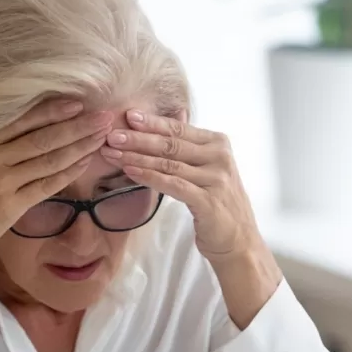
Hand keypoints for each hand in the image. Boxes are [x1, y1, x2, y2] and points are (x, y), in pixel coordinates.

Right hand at [0, 100, 114, 266]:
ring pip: (49, 159)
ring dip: (79, 146)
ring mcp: (1, 182)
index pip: (22, 120)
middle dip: (77, 126)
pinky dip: (68, 172)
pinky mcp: (11, 205)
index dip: (53, 110)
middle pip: (42, 137)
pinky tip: (85, 162)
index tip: (78, 102)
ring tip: (101, 136)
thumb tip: (26, 132)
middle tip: (104, 116)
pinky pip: (46, 185)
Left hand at [100, 110, 281, 327]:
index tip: (127, 116)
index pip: (179, 128)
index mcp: (218, 143)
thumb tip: (177, 110)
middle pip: (171, 144)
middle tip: (112, 135)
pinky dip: (149, 177)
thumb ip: (191, 142)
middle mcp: (219, 157)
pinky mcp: (208, 201)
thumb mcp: (208, 167)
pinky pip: (172, 185)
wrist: (238, 241)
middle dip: (138, 139)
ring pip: (168, 164)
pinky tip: (130, 172)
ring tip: (113, 153)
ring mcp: (215, 179)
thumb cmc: (218, 203)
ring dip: (137, 158)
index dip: (152, 122)